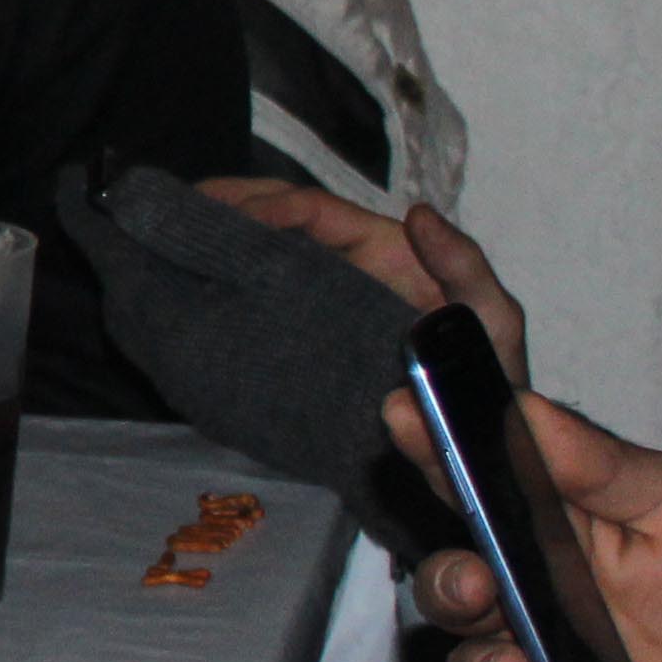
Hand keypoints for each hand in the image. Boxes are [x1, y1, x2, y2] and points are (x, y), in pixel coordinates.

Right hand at [197, 174, 534, 390]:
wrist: (473, 456)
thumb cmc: (490, 383)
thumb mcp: (494, 320)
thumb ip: (465, 267)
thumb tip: (416, 214)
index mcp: (385, 252)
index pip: (314, 212)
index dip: (263, 204)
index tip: (219, 216)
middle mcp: (348, 268)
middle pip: (276, 223)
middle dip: (224, 209)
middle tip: (174, 215)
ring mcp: (323, 306)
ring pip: (262, 259)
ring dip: (217, 244)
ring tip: (167, 244)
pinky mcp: (306, 344)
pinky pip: (261, 305)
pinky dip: (224, 291)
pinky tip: (188, 293)